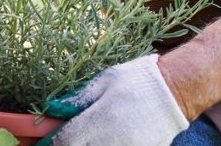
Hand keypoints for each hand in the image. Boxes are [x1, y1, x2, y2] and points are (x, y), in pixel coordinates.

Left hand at [39, 55, 188, 145]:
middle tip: (63, 142)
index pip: (66, 141)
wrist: (176, 92)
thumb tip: (52, 109)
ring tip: (83, 139)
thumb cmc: (138, 80)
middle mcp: (111, 140)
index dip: (51, 143)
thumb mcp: (105, 81)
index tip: (44, 143)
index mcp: (99, 119)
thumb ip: (79, 98)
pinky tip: (103, 140)